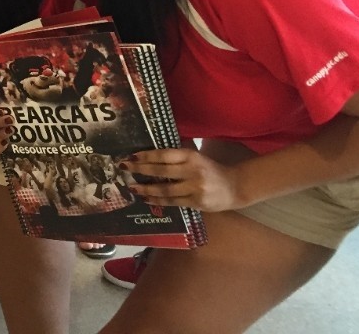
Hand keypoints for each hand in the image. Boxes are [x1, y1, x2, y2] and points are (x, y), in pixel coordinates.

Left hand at [122, 147, 246, 211]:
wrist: (234, 186)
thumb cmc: (210, 169)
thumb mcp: (195, 157)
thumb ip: (176, 157)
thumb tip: (148, 156)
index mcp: (191, 156)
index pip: (164, 155)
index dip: (146, 156)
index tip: (131, 157)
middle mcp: (192, 171)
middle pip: (161, 171)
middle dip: (140, 170)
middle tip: (124, 169)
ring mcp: (195, 188)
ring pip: (165, 189)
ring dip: (146, 189)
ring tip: (132, 188)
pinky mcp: (197, 202)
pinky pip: (173, 202)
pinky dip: (158, 201)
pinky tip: (147, 199)